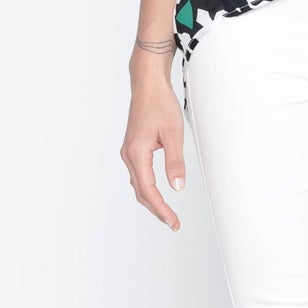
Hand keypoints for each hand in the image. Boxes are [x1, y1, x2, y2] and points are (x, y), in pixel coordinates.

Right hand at [121, 59, 187, 230]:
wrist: (147, 84)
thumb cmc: (159, 103)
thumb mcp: (174, 134)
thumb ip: (175, 162)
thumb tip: (177, 187)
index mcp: (137, 153)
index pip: (148, 190)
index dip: (161, 209)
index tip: (173, 221)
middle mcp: (129, 155)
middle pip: (141, 191)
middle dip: (156, 209)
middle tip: (172, 223)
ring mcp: (129, 151)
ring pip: (139, 184)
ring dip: (152, 200)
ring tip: (167, 213)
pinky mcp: (133, 147)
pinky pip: (139, 174)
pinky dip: (147, 188)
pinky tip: (157, 193)